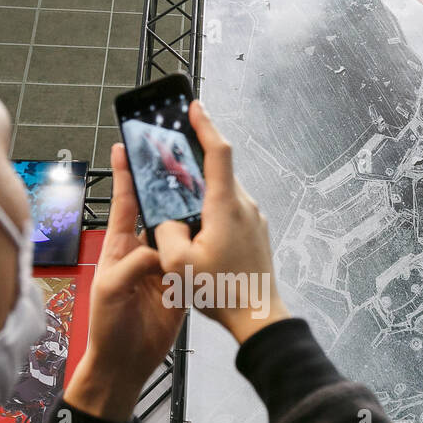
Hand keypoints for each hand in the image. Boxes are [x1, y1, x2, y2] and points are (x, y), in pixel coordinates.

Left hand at [64, 144, 185, 422]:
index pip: (124, 203)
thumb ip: (133, 264)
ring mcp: (164, 266)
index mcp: (119, 246)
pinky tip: (215, 223)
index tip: (124, 145)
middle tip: (177, 154)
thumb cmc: (107, 325)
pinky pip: (193, 257)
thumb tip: (161, 250)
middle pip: (156, 210)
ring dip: (188, 210)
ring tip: (202, 182)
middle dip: (164, 183)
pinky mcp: (181, 282)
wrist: (125, 361)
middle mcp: (142, 250)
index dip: (124, 174)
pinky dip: (203, 242)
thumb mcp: (110, 289)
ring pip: (179, 230)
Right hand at [154, 99, 289, 343]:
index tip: (194, 106)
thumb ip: (165, 231)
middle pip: (218, 169)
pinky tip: (195, 225)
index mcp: (225, 206)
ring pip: (223, 191)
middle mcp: (244, 206)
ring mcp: (253, 219)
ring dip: (201, 187)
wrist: (258, 317)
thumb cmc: (222, 291)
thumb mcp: (178, 264)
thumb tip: (164, 218)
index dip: (204, 125)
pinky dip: (211, 206)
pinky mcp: (255, 233)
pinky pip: (230, 209)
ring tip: (178, 194)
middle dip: (195, 157)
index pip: (218, 152)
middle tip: (172, 151)